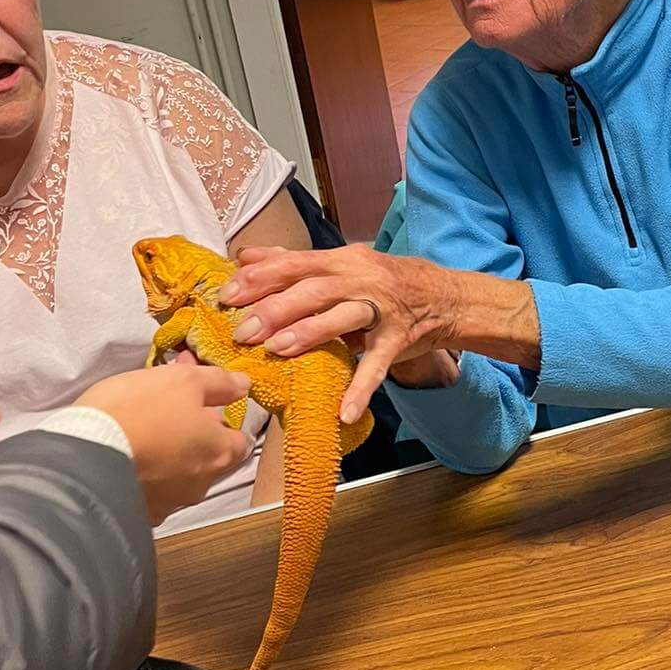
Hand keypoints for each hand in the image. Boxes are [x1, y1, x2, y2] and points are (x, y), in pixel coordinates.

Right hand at [76, 362, 250, 523]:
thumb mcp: (182, 381)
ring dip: (168, 454)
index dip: (222, 419)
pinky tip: (127, 454)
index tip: (201, 404)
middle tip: (166, 409)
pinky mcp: (139, 513)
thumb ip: (218, 382)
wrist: (82, 453)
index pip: (239, 440)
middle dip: (193, 434)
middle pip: (208, 457)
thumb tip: (243, 384)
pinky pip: (150, 490)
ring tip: (141, 429)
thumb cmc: (137, 412)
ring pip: (178, 474)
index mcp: (219, 453)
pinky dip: (144, 473)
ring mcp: (170, 503)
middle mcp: (201, 485)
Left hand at [219, 246, 459, 424]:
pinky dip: (362, 388)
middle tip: (243, 331)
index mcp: (340, 260)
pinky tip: (345, 412)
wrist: (442, 296)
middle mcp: (360, 279)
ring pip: (342, 318)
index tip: (228, 295)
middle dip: (275, 309)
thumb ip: (293, 262)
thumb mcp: (340, 264)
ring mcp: (381, 309)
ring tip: (277, 351)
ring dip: (309, 333)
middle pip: (313, 290)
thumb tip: (246, 257)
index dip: (260, 278)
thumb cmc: (381, 281)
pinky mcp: (399, 338)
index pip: (294, 264)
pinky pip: (378, 364)